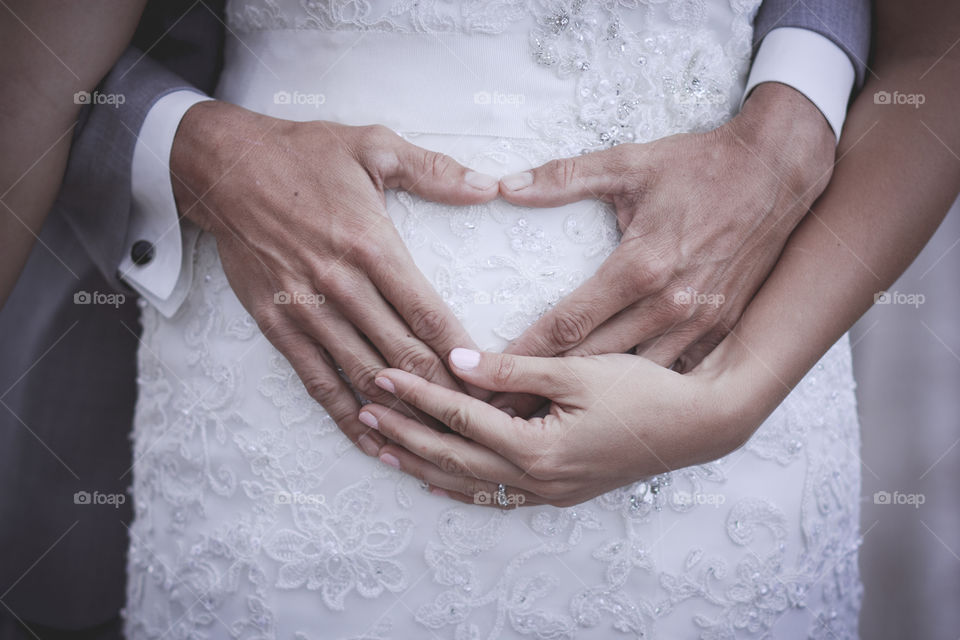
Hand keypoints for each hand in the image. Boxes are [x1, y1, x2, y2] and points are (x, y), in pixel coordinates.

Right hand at [170, 101, 499, 455]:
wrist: (224, 167)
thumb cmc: (303, 155)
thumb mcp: (373, 145)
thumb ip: (435, 171)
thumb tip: (489, 186)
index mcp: (372, 244)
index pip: (428, 314)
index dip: (462, 354)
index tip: (490, 381)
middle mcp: (340, 284)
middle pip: (403, 354)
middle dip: (444, 393)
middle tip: (478, 422)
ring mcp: (306, 310)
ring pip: (363, 376)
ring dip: (402, 413)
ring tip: (438, 441)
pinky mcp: (277, 325)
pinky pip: (317, 382)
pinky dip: (347, 417)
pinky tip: (374, 441)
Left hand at [357, 348, 746, 507]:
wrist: (698, 426)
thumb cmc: (644, 392)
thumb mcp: (578, 371)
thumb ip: (513, 370)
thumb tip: (457, 360)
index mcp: (537, 448)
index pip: (460, 418)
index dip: (418, 396)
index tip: (383, 376)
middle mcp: (536, 480)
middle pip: (452, 458)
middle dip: (404, 435)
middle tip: (363, 414)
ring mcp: (547, 493)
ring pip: (468, 484)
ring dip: (422, 465)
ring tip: (382, 449)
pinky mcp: (558, 493)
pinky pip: (494, 496)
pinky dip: (459, 486)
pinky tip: (438, 479)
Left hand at [493, 83, 834, 414]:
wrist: (780, 173)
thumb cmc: (703, 166)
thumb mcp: (630, 163)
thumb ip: (564, 178)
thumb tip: (505, 186)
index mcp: (640, 266)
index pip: (568, 323)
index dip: (525, 352)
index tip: (489, 374)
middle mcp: (669, 305)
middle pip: (593, 362)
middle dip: (546, 390)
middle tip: (503, 412)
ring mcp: (698, 323)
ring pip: (630, 376)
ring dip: (589, 401)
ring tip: (545, 424)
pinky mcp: (719, 330)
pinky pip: (670, 372)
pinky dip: (637, 391)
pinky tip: (609, 409)